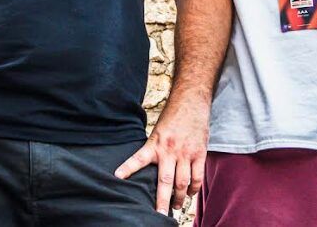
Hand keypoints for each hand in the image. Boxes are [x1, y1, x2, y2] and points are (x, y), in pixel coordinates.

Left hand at [116, 97, 208, 213]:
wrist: (191, 101)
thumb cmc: (172, 117)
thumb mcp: (157, 131)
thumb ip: (154, 149)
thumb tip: (147, 167)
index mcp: (155, 144)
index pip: (138, 158)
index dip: (128, 168)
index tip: (117, 177)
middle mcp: (170, 150)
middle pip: (165, 181)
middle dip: (162, 200)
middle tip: (159, 215)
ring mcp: (186, 153)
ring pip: (182, 182)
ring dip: (179, 198)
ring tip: (175, 207)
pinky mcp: (199, 153)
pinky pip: (197, 176)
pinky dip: (194, 188)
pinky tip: (190, 194)